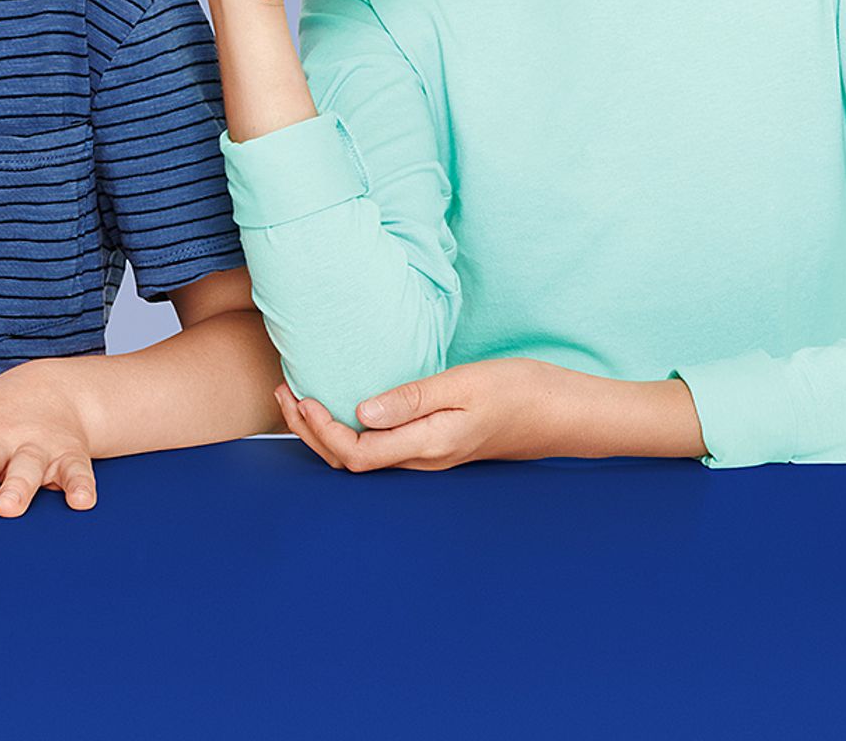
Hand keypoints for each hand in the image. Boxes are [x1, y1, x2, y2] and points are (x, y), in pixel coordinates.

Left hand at [272, 359, 588, 470]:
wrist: (562, 411)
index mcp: (427, 445)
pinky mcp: (435, 444)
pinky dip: (349, 428)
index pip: (354, 454)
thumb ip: (413, 399)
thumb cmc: (519, 391)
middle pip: (349, 461)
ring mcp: (429, 455)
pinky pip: (380, 446)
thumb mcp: (465, 385)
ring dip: (325, 430)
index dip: (319, 430)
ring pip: (362, 455)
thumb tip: (359, 414)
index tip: (299, 393)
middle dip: (309, 431)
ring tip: (299, 396)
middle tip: (283, 391)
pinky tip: (343, 404)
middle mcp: (423, 459)